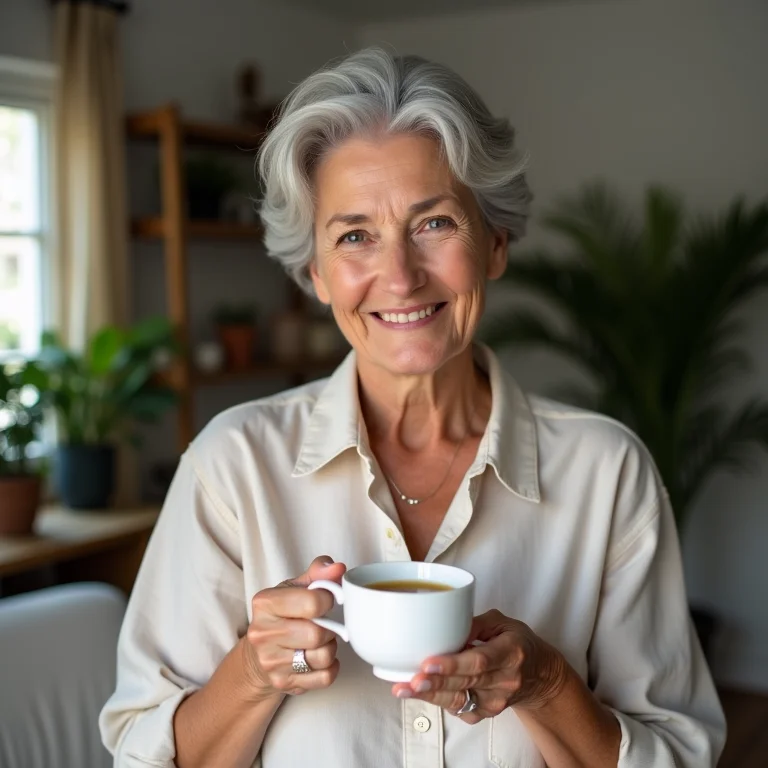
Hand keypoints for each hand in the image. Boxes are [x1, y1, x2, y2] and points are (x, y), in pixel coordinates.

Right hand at [243, 556, 345, 700]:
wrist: (259, 655)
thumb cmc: (282, 616)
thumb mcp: (295, 588)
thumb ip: (318, 573)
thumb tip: (338, 568)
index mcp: (265, 603)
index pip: (312, 602)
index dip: (328, 600)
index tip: (326, 601)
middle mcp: (262, 633)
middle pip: (317, 634)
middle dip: (329, 628)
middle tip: (324, 624)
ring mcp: (270, 662)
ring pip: (322, 657)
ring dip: (329, 648)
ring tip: (320, 641)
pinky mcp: (282, 682)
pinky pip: (325, 677)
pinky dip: (330, 667)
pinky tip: (319, 659)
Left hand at [392, 609, 566, 723]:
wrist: (539, 674)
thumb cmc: (516, 642)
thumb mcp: (501, 622)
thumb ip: (474, 622)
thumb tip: (445, 626)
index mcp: (510, 652)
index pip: (480, 661)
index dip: (453, 664)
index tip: (429, 663)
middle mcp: (506, 680)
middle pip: (466, 683)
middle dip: (435, 683)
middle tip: (410, 679)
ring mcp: (498, 701)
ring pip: (459, 700)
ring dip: (429, 695)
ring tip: (404, 689)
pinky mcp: (488, 713)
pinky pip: (459, 709)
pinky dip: (438, 700)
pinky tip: (420, 693)